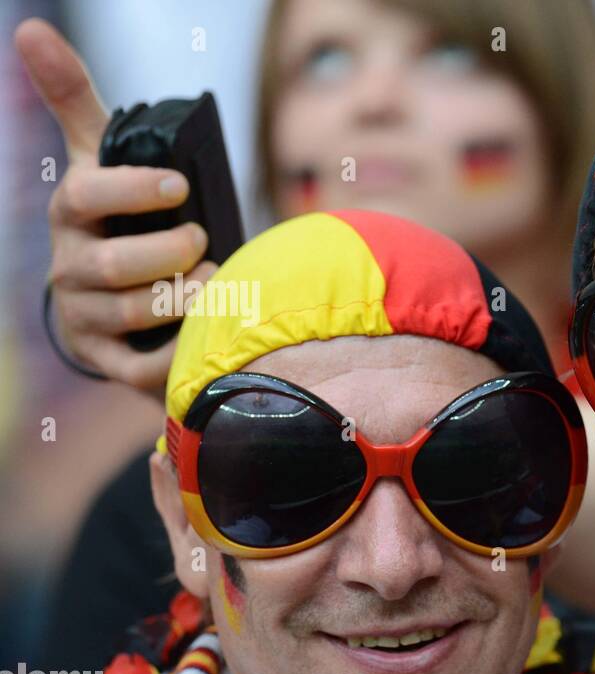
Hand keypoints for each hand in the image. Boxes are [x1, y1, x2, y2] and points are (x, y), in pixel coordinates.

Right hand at [13, 18, 216, 392]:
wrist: (108, 297)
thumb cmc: (117, 217)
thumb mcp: (100, 161)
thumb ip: (76, 100)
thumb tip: (31, 29)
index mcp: (73, 214)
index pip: (86, 196)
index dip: (131, 190)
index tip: (179, 186)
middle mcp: (71, 266)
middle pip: (113, 265)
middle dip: (165, 254)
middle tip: (204, 245)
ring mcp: (85, 317)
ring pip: (129, 316)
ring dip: (180, 301)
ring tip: (214, 284)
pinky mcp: (107, 361)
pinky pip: (142, 370)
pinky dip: (178, 358)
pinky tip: (208, 340)